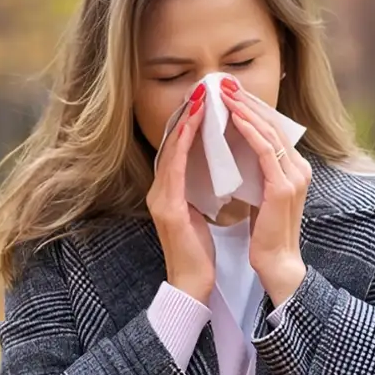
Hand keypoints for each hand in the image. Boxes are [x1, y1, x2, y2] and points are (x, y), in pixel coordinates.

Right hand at [147, 85, 214, 303]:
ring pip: (170, 151)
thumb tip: (215, 168)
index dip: (187, 123)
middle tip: (200, 90)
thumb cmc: (200, 252)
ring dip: (183, 123)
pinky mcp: (167, 208)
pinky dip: (182, 146)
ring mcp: (160, 199)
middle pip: (170, 144)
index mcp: (168, 192)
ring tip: (197, 100)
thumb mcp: (200, 212)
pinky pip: (174, 169)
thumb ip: (200, 190)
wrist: (192, 284)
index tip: (202, 101)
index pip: (177, 149)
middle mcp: (159, 191)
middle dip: (184, 116)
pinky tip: (191, 128)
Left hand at [221, 79, 310, 303]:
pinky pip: (266, 150)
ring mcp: (294, 176)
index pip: (273, 130)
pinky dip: (250, 131)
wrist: (275, 263)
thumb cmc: (264, 233)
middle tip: (226, 85)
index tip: (231, 94)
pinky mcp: (283, 187)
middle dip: (248, 103)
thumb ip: (256, 172)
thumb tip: (237, 151)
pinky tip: (234, 118)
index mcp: (294, 169)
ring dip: (246, 111)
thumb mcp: (261, 195)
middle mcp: (299, 168)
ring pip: (269, 133)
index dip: (253, 110)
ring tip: (226, 94)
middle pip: (273, 125)